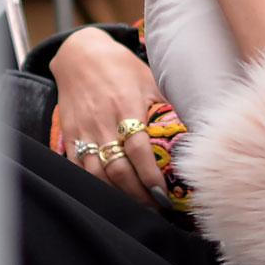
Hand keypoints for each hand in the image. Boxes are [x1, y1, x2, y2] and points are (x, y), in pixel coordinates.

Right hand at [51, 27, 167, 207]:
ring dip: (115, 194)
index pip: (138, 150)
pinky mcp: (69, 136)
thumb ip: (166, 105)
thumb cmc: (121, 68)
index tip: (164, 194)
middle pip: (117, 168)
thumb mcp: (149, 80)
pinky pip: (77, 167)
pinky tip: (107, 194)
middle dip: (136, 194)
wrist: (80, 55)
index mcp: (126, 107)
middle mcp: (102, 122)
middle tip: (154, 208)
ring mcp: (83, 131)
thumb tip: (195, 128)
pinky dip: (91, 185)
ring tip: (134, 207)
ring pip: (95, 174)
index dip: (150, 175)